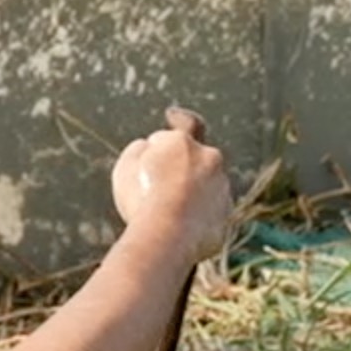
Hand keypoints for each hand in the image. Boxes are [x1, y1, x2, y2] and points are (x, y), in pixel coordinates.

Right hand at [113, 107, 234, 265]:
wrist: (167, 235)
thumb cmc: (141, 198)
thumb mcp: (125, 167)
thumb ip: (139, 150)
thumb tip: (148, 147)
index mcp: (183, 142)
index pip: (184, 125)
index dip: (177, 119)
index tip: (173, 115)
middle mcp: (210, 159)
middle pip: (194, 158)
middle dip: (181, 166)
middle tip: (159, 185)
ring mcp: (221, 187)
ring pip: (205, 184)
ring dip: (191, 192)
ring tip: (166, 214)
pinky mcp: (225, 214)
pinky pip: (210, 211)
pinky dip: (198, 216)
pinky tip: (179, 228)